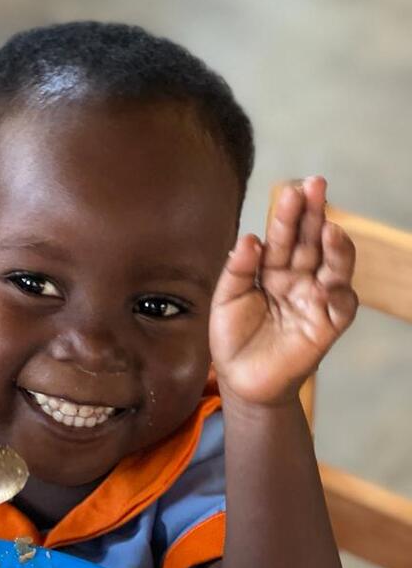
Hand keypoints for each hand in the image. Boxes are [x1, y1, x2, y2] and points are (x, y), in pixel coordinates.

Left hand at [209, 177, 357, 405]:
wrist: (239, 380)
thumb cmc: (233, 339)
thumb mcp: (225, 300)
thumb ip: (237, 270)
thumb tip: (249, 238)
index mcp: (273, 270)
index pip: (284, 236)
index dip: (289, 214)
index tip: (293, 189)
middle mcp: (298, 279)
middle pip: (311, 242)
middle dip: (314, 214)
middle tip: (316, 186)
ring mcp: (315, 301)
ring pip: (334, 267)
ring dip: (335, 247)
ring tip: (329, 229)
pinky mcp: (325, 326)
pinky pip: (341, 307)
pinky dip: (339, 294)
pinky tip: (328, 284)